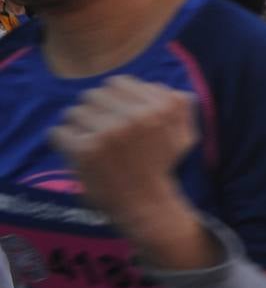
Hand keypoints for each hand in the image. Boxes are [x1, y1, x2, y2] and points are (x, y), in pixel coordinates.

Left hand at [48, 76, 195, 223]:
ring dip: (78, 127)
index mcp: (160, 108)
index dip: (114, 100)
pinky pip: (58, 132)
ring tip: (89, 143)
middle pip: (93, 95)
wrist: (146, 204)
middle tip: (101, 132)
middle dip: (95, 112)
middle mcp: (136, 117)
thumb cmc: (161, 167)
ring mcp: (109, 133)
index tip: (116, 117)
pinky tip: (77, 153)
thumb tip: (174, 91)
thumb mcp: (184, 136)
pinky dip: (62, 143)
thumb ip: (181, 109)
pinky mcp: (85, 150)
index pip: (118, 83)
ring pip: (74, 112)